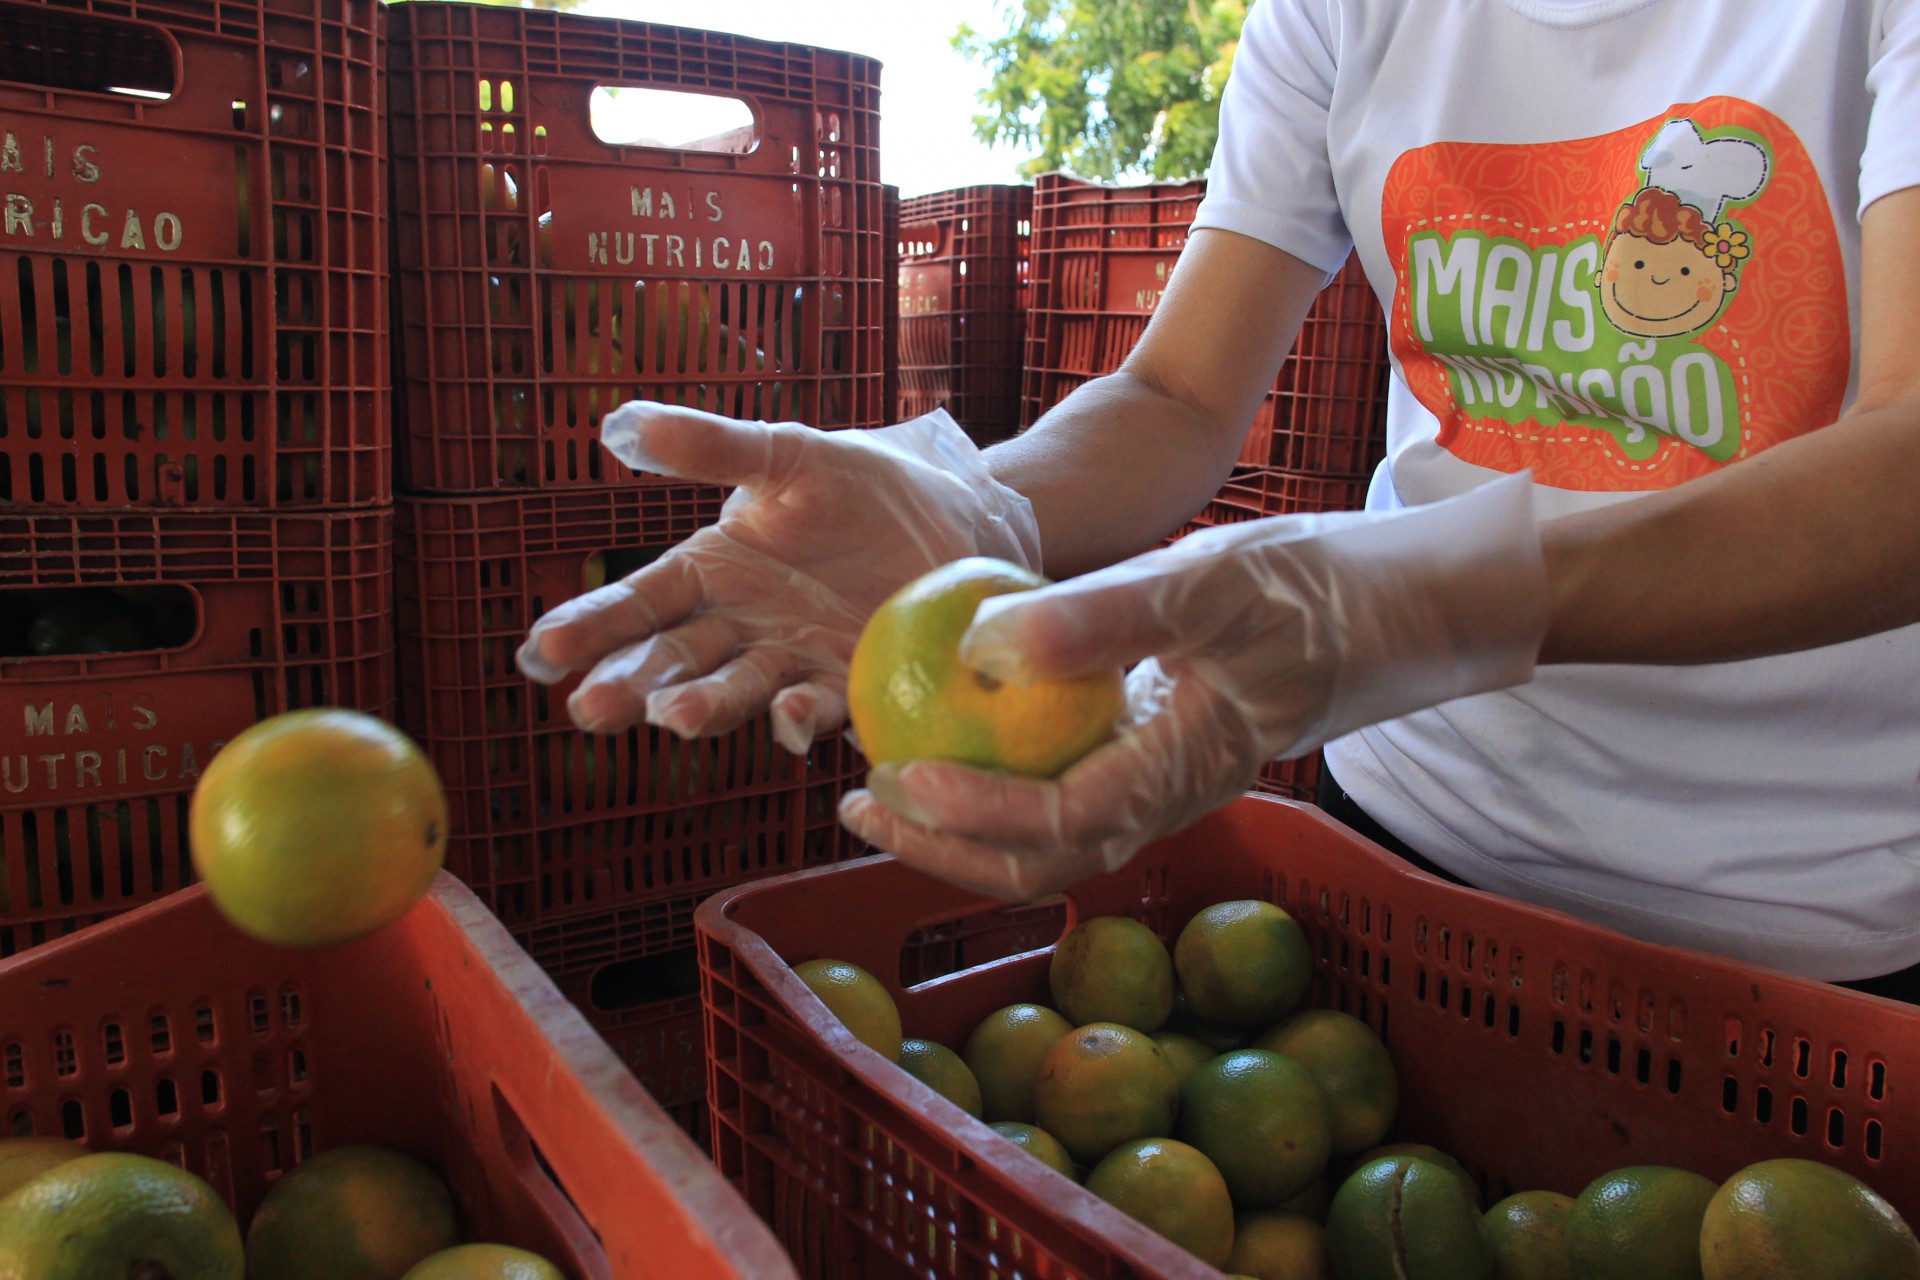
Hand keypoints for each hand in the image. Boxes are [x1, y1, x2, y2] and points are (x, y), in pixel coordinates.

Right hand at [516, 403, 1039, 750]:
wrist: (950, 517)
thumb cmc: (856, 485)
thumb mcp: (784, 455)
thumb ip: (711, 446)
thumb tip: (621, 425)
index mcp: (709, 571)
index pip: (638, 603)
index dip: (592, 626)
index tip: (542, 652)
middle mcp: (739, 626)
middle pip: (673, 659)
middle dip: (631, 684)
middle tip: (589, 709)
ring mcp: (791, 660)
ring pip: (737, 689)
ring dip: (703, 706)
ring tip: (673, 717)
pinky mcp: (850, 682)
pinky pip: (821, 705)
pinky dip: (802, 717)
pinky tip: (789, 721)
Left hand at [839, 474, 1548, 898]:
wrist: (1403, 606)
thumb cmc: (1318, 590)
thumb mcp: (1208, 585)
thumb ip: (1103, 618)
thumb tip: (980, 647)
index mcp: (1183, 774)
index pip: (1063, 824)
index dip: (974, 818)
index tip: (900, 781)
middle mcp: (1166, 796)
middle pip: (1043, 860)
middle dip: (943, 852)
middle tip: (858, 803)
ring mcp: (1162, 780)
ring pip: (1050, 834)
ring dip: (960, 826)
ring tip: (881, 786)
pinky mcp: (1155, 751)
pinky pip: (1064, 784)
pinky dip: (997, 777)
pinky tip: (950, 730)